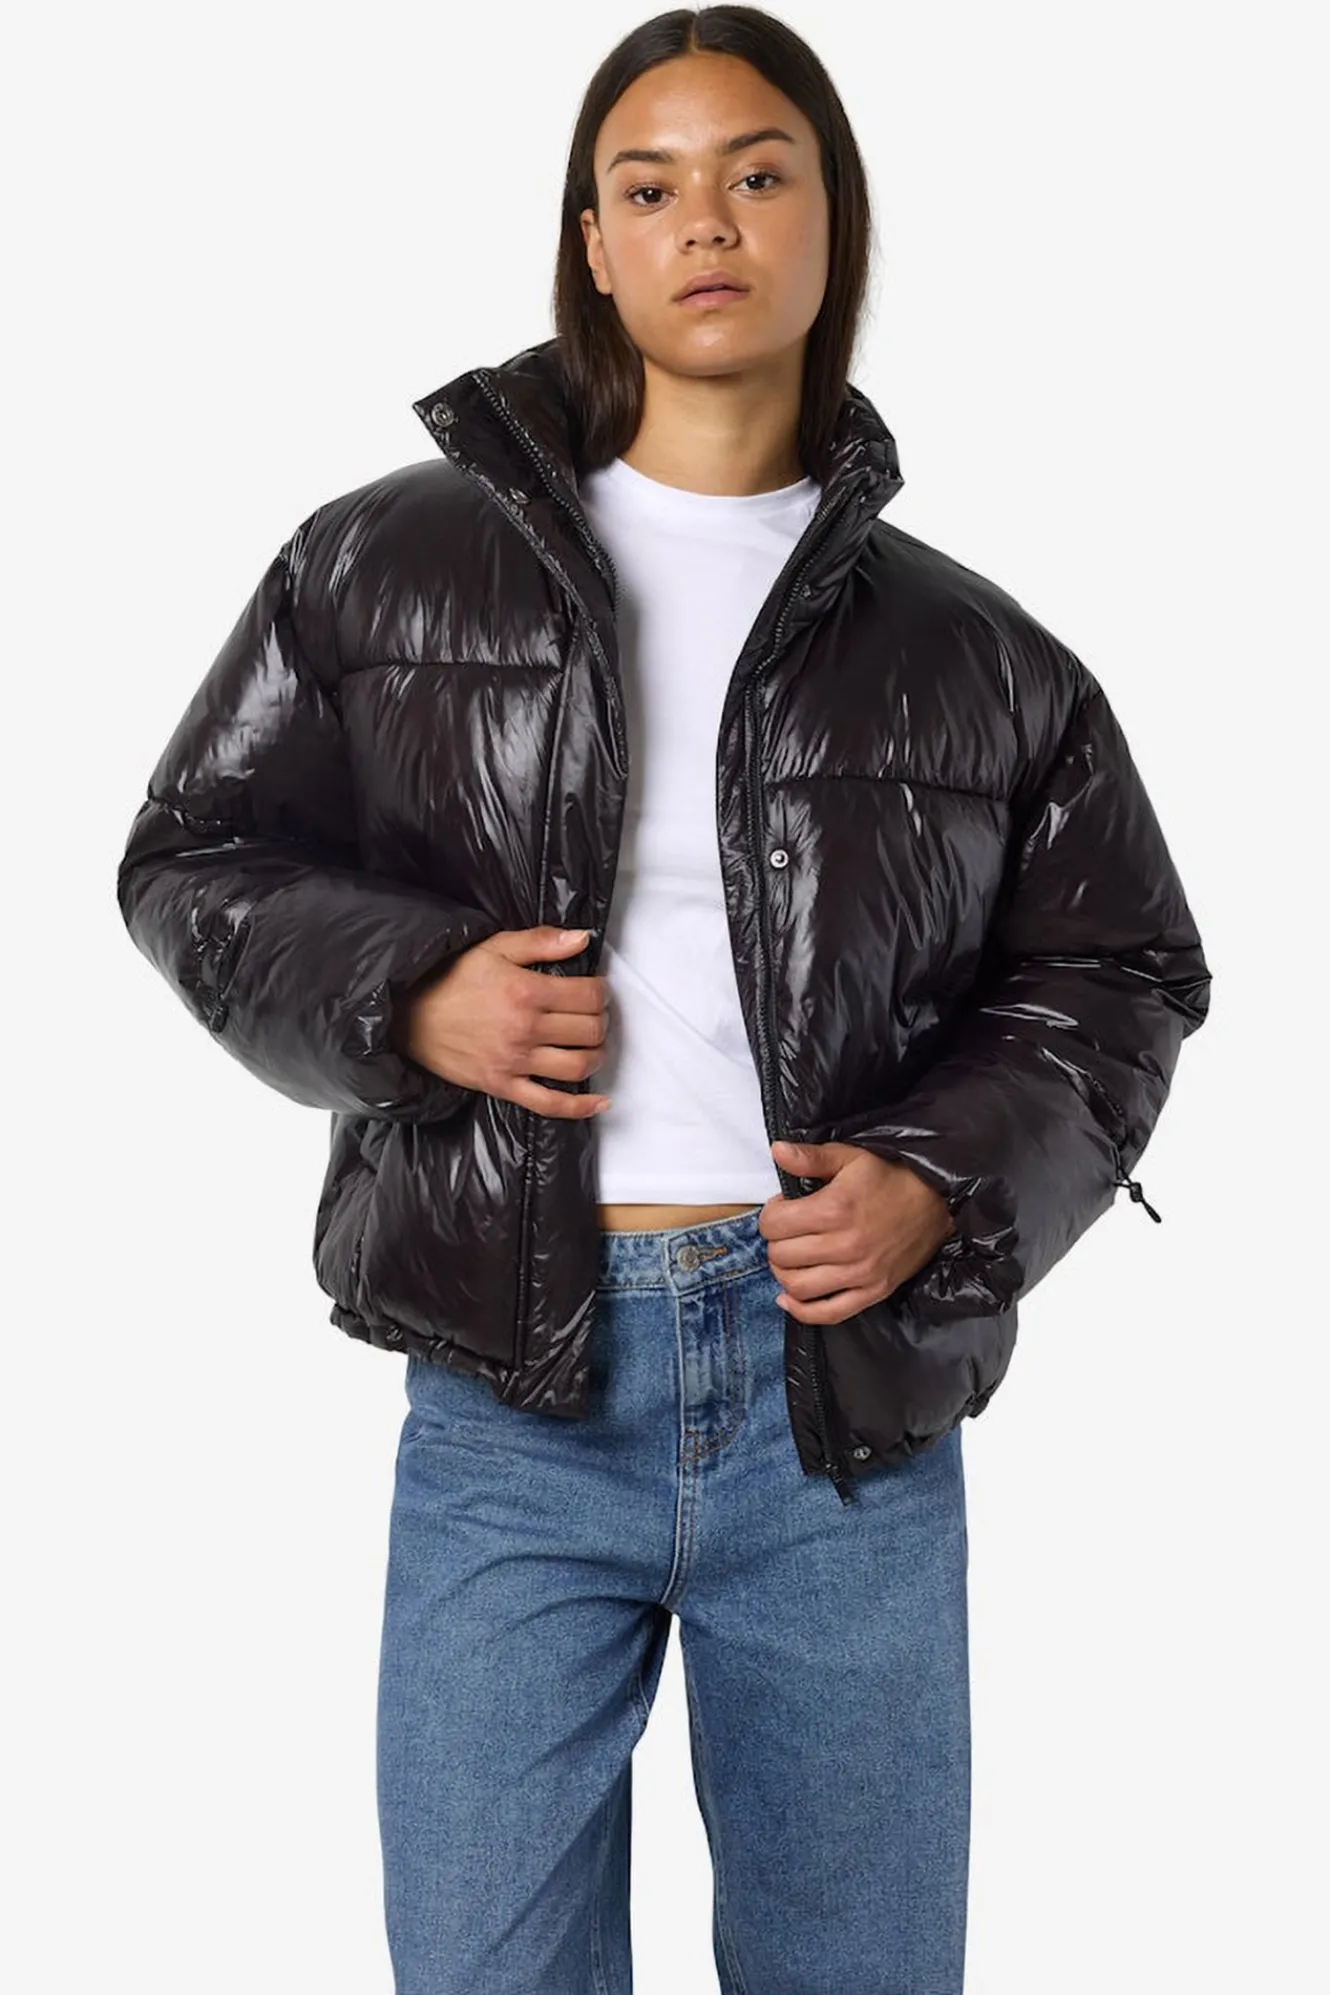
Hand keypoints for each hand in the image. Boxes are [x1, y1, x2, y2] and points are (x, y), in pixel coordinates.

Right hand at [390, 925, 611, 1119]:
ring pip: (579, 1066)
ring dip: (597, 1056)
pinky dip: (579, 1107)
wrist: (408, 1016)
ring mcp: (515, 1061)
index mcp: (526, 991)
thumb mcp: (494, 948)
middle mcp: (525, 1029)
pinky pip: (549, 1104)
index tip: (596, 991)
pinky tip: (598, 1103)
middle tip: (595, 1015)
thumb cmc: (449, 980)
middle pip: (589, 1030)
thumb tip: (582, 938)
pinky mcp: (503, 1086)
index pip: (589, 996)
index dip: (601, 992)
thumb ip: (541, 941)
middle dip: (600, 1021)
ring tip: (592, 1045)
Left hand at [760, 1139, 956, 1323]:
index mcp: (834, 1209)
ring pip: (797, 1286)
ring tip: (792, 1257)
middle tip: (788, 1231)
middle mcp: (845, 1245)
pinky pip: (827, 1313)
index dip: (770, 1215)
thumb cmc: (890, 1177)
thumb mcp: (850, 1157)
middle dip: (776, 1241)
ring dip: (784, 1272)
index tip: (782, 1208)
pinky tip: (790, 1297)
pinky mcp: (873, 1292)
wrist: (936, 1201)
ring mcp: (860, 1273)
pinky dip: (802, 1310)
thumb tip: (777, 1150)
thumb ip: (810, 1157)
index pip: (774, 1225)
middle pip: (781, 1256)